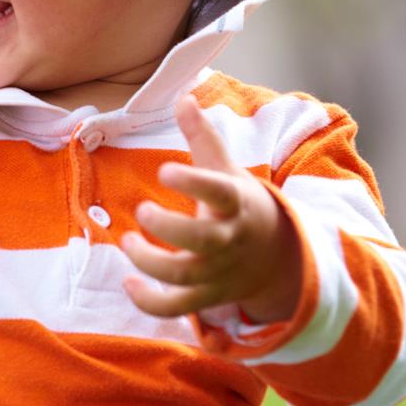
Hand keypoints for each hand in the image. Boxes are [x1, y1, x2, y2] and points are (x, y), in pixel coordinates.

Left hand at [121, 95, 301, 322]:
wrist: (278, 256)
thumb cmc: (240, 204)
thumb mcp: (226, 169)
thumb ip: (202, 137)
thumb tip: (182, 97)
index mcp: (234, 204)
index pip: (219, 192)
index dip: (193, 181)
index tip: (165, 170)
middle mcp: (228, 240)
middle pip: (202, 241)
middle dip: (168, 228)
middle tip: (142, 211)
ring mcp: (218, 272)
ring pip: (185, 276)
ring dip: (150, 263)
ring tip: (126, 242)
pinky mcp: (207, 295)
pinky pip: (178, 307)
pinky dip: (151, 301)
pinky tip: (129, 283)